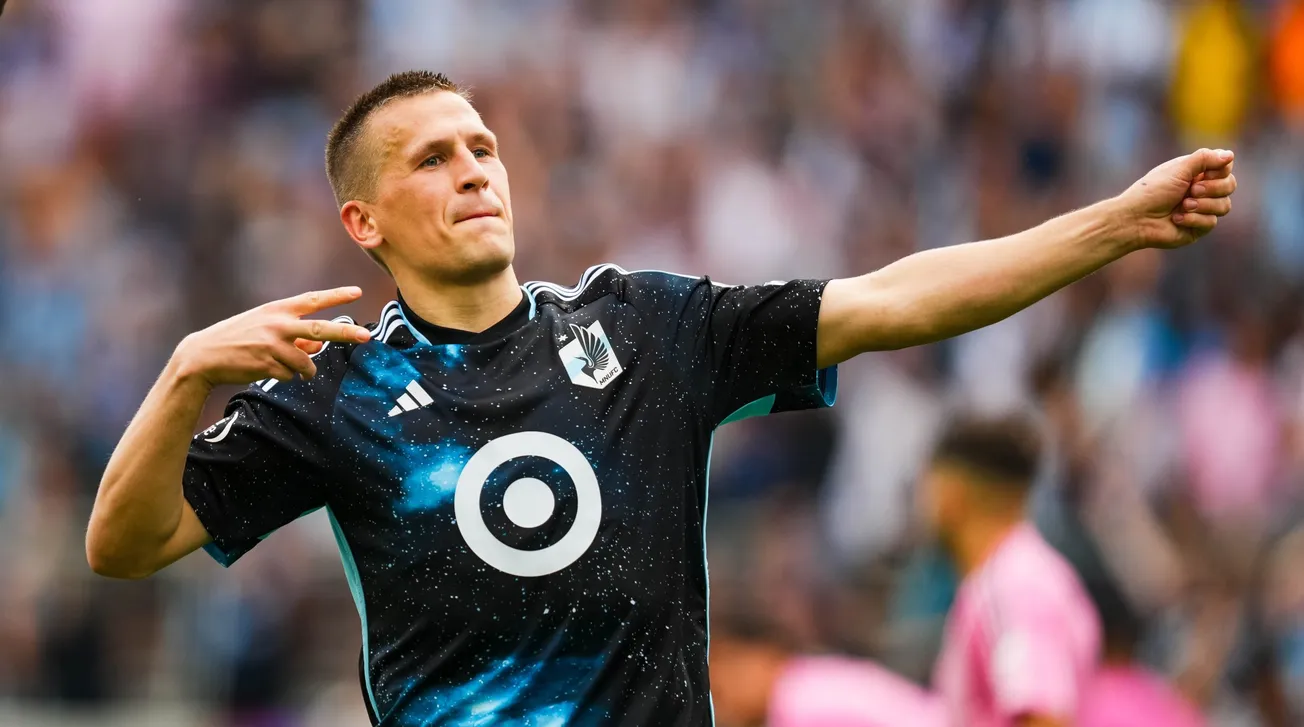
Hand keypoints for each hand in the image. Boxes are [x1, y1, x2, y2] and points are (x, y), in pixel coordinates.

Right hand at [173, 286, 371, 388]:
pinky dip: (284, 376)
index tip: (357, 292)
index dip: (336, 295)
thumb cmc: (238, 339)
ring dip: (304, 369)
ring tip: (286, 367)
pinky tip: (265, 369)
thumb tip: (319, 344)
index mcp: (277, 310)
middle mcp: (278, 324)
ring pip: (307, 362)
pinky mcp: (268, 365)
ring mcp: (273, 345)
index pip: (312, 300)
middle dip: (346, 333)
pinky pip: (290, 375)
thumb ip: (294, 334)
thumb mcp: (265, 328)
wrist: (203, 356)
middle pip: (321, 329)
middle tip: (367, 336)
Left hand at [1119, 148, 1236, 249]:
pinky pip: (1211, 222)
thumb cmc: (1152, 191)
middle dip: (1213, 188)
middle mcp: (1202, 190)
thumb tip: (1230, 155)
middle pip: (1230, 186)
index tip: (1203, 173)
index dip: (1219, 170)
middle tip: (1192, 190)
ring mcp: (1202, 209)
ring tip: (1183, 205)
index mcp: (1196, 173)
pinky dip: (1194, 219)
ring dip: (1203, 205)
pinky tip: (1176, 218)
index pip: (1225, 168)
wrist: (1136, 218)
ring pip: (1224, 206)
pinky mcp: (1198, 228)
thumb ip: (1204, 159)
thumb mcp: (1178, 169)